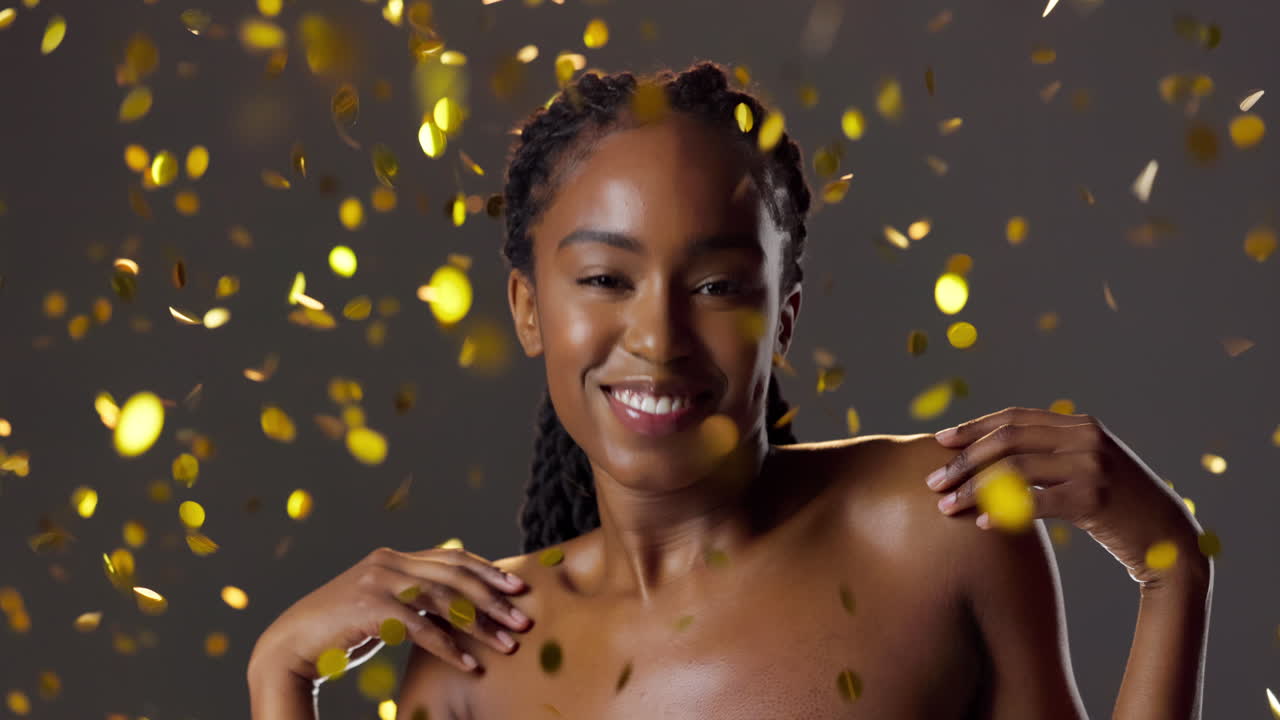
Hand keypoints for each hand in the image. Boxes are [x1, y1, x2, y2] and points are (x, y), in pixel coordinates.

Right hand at [248, 546, 532, 682]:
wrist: (291, 644)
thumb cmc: (343, 630)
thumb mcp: (385, 605)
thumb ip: (416, 597)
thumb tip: (463, 607)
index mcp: (395, 557)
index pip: (453, 557)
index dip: (488, 571)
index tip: (518, 587)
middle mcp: (389, 562)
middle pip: (456, 576)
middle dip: (495, 598)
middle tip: (524, 618)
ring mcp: (378, 581)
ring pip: (444, 600)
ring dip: (481, 625)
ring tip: (508, 645)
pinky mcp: (370, 607)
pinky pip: (421, 627)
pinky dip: (448, 647)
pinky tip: (470, 665)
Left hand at [927, 406, 1209, 587]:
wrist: (1168, 539)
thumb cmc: (1116, 507)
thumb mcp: (1085, 469)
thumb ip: (1048, 455)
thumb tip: (987, 456)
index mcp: (1081, 425)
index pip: (1015, 417)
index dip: (973, 427)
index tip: (940, 440)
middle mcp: (1086, 439)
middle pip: (1008, 440)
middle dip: (964, 459)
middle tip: (933, 481)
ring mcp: (1092, 467)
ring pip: (1014, 471)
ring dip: (973, 488)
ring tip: (946, 506)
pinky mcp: (1094, 499)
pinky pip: (1034, 503)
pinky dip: (1003, 513)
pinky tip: (982, 525)